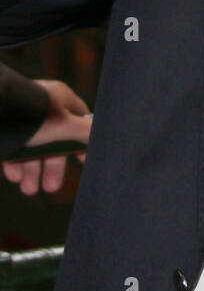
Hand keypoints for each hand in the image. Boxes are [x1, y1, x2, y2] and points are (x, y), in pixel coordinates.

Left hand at [2, 80, 90, 194]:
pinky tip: (14, 177)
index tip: (83, 162)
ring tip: (29, 190)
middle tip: (51, 188)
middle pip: (54, 140)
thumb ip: (86, 132)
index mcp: (60, 100)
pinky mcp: (5, 128)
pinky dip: (15, 163)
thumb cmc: (33, 115)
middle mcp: (43, 108)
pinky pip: (13, 147)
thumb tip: (107, 134)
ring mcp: (23, 118)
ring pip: (32, 147)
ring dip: (32, 171)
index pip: (79, 120)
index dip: (82, 142)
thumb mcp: (65, 126)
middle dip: (52, 166)